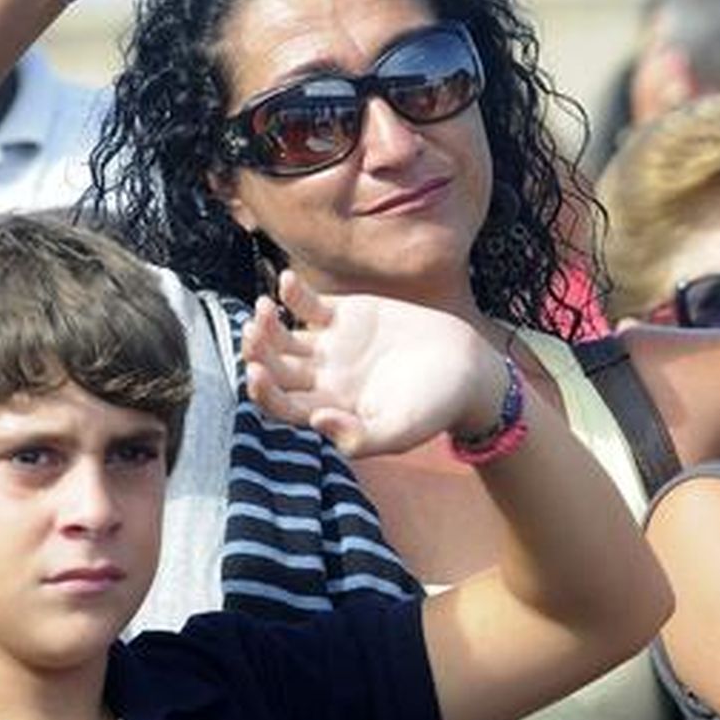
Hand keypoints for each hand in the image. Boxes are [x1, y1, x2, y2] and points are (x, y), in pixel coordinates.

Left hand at [241, 270, 505, 456]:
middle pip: (274, 368)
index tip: (257, 372)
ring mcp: (330, 345)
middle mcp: (321, 379)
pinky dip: (292, 293)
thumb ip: (360, 437)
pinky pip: (308, 304)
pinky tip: (286, 281)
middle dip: (258, 353)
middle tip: (253, 333)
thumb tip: (317, 422)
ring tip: (263, 310)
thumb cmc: (435, 407)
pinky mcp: (345, 315)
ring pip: (282, 337)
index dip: (264, 392)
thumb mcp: (401, 432)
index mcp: (329, 410)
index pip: (282, 405)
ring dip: (266, 325)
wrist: (465, 367)